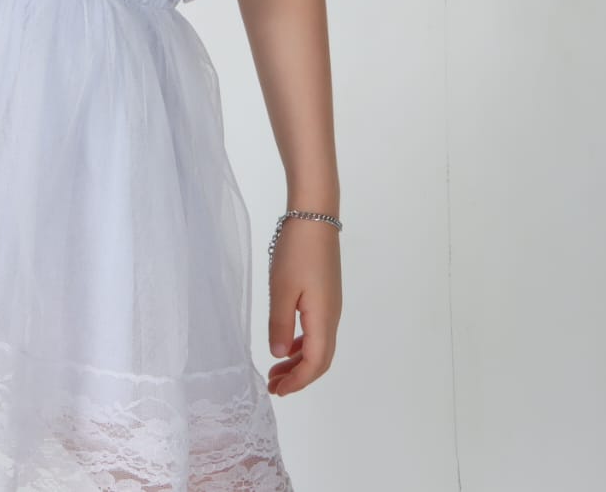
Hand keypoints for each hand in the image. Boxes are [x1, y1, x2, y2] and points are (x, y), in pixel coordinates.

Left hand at [265, 215, 340, 396]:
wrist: (315, 215)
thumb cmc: (296, 251)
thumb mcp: (281, 288)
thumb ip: (280, 324)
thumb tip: (279, 355)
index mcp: (323, 318)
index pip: (316, 363)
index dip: (298, 381)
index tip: (276, 391)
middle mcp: (332, 316)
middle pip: (321, 359)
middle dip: (299, 377)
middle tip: (273, 386)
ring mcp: (330, 305)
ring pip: (319, 345)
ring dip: (299, 361)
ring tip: (275, 370)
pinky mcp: (325, 295)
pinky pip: (316, 330)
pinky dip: (302, 344)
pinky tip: (286, 344)